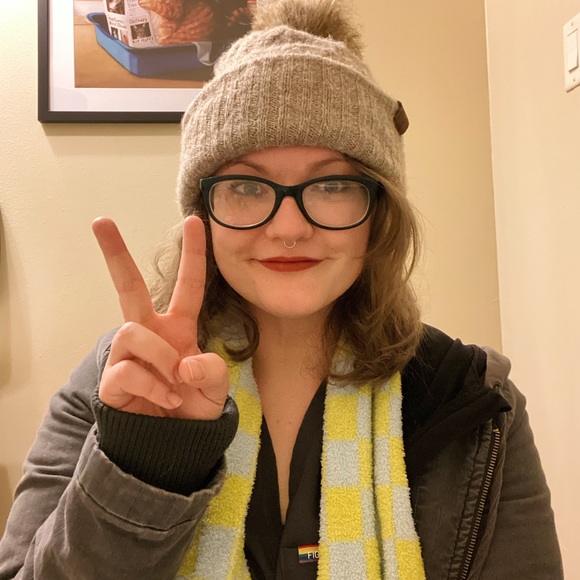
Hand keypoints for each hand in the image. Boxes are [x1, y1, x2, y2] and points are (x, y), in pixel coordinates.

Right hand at [92, 216, 228, 419]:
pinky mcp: (112, 379)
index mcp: (179, 329)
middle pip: (129, 287)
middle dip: (116, 254)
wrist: (174, 445)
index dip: (194, 256)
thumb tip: (182, 364)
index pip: (188, 287)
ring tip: (173, 384)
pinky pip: (128, 369)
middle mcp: (151, 334)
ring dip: (159, 358)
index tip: (193, 221)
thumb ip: (211, 371)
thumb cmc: (195, 409)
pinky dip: (152, 386)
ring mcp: (130, 355)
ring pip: (133, 331)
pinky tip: (163, 399)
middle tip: (101, 221)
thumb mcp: (216, 389)